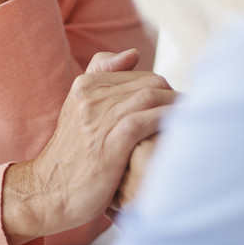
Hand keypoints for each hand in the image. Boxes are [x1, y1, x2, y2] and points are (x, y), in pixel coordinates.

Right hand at [1, 49, 177, 244]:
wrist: (49, 191)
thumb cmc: (74, 153)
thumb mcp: (80, 109)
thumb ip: (102, 75)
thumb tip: (133, 53)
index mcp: (84, 85)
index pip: (139, 74)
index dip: (163, 89)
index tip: (179, 104)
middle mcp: (90, 98)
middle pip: (149, 83)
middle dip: (174, 96)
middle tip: (192, 114)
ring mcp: (98, 120)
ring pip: (149, 98)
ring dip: (176, 106)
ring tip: (194, 119)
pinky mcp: (108, 144)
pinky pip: (145, 121)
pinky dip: (167, 120)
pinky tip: (180, 129)